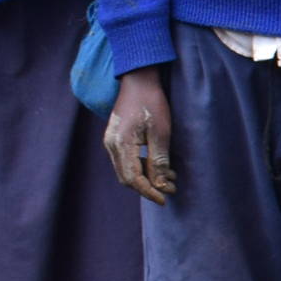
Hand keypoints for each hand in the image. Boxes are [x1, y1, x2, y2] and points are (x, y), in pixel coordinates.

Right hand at [104, 68, 175, 203]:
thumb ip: (159, 160)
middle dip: (148, 187)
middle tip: (169, 190)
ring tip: (169, 178)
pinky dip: (142, 168)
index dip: (148, 192)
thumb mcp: (161, 132)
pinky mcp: (116, 139)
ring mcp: (111, 142)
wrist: (138, 80)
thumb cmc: (151, 103)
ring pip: (126, 170)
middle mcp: (111, 145)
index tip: (164, 200)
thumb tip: (161, 185)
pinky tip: (159, 166)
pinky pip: (126, 161)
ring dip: (147, 178)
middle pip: (126, 178)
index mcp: (121, 144)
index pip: (132, 178)